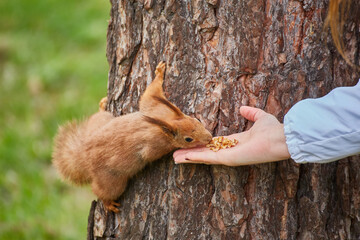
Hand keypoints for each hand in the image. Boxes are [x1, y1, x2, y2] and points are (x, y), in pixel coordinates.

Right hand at [173, 106, 290, 165]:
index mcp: (236, 142)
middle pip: (206, 153)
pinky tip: (183, 157)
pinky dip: (195, 158)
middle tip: (177, 155)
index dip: (202, 144)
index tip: (192, 144)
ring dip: (189, 157)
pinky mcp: (229, 159)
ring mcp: (229, 156)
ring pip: (205, 157)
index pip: (215, 145)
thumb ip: (251, 113)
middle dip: (191, 153)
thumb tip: (243, 108)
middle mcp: (231, 151)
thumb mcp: (260, 117)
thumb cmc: (274, 130)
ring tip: (175, 158)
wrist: (282, 138)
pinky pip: (209, 158)